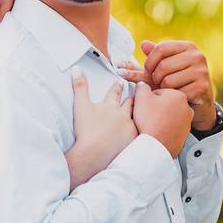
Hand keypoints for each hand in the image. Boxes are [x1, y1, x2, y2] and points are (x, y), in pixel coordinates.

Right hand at [64, 66, 136, 189]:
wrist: (93, 154)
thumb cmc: (86, 131)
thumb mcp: (80, 105)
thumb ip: (79, 86)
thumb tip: (76, 69)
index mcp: (111, 106)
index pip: (115, 93)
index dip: (117, 87)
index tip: (120, 82)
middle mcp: (123, 115)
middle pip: (130, 104)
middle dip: (132, 98)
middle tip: (135, 95)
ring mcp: (130, 129)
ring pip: (138, 118)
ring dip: (139, 114)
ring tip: (143, 113)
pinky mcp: (134, 142)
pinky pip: (141, 134)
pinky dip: (143, 132)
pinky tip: (146, 134)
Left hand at [117, 40, 215, 130]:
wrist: (197, 102)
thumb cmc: (176, 82)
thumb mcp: (162, 68)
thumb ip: (152, 57)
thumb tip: (143, 44)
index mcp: (187, 46)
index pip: (160, 48)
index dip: (149, 62)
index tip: (147, 72)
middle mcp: (197, 56)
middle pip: (163, 65)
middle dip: (155, 78)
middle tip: (157, 84)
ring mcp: (201, 71)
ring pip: (168, 81)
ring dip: (163, 89)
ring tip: (167, 90)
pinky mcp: (202, 86)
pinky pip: (177, 93)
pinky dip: (172, 98)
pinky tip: (176, 97)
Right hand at [133, 83, 192, 157]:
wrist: (155, 146)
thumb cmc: (150, 122)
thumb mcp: (141, 98)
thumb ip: (142, 87)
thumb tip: (142, 84)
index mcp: (178, 95)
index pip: (160, 91)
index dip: (149, 98)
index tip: (145, 106)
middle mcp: (187, 108)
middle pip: (166, 103)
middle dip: (156, 107)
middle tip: (147, 115)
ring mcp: (187, 122)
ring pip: (169, 115)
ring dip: (161, 117)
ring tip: (152, 124)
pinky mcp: (184, 134)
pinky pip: (172, 127)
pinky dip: (165, 127)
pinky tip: (157, 131)